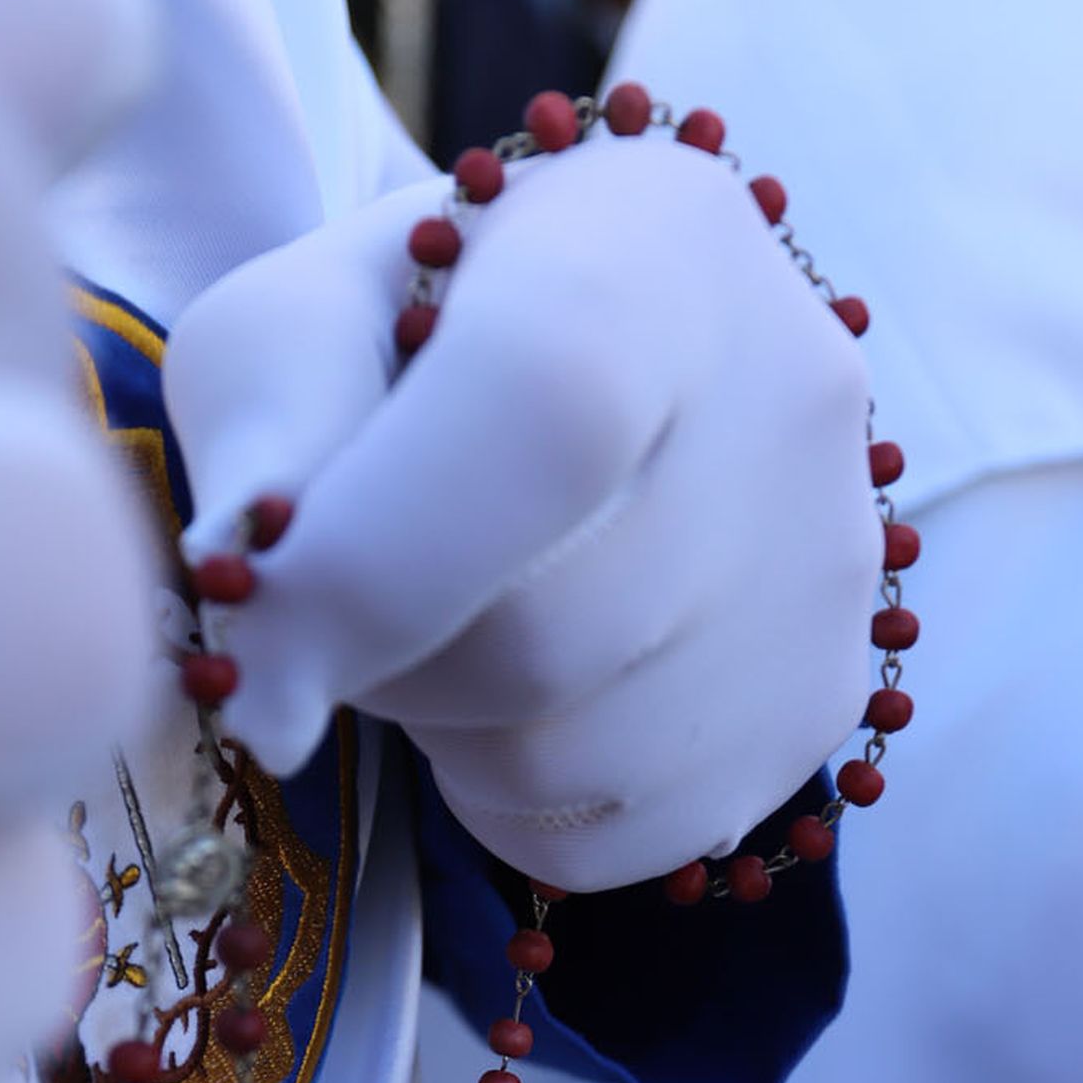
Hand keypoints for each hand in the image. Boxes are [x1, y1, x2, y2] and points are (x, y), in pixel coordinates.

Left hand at [166, 133, 879, 887]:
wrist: (569, 370)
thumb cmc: (399, 336)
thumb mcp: (296, 319)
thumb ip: (268, 426)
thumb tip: (254, 606)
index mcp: (652, 240)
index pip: (546, 411)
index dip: (379, 566)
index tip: (255, 664)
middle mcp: (789, 399)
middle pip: (543, 634)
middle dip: (386, 660)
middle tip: (350, 600)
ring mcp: (828, 572)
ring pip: (568, 757)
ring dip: (440, 730)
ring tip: (444, 621)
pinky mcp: (818, 708)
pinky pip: (609, 842)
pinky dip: (506, 802)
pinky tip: (505, 697)